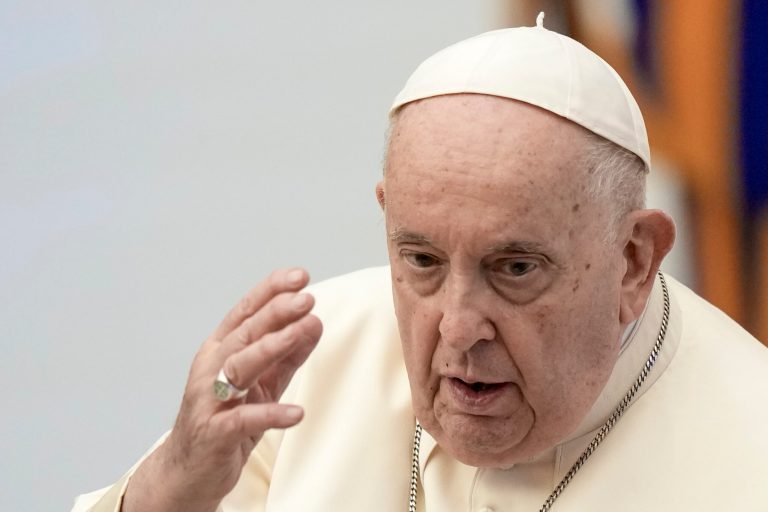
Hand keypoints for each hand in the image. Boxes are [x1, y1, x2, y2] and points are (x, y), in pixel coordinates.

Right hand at [122, 268, 322, 511]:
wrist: (189, 469)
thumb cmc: (226, 417)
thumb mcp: (263, 381)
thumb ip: (287, 354)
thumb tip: (315, 321)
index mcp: (222, 348)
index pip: (246, 311)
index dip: (271, 291)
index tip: (300, 276)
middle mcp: (211, 367)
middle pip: (245, 333)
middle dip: (277, 312)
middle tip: (306, 299)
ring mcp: (210, 399)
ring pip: (241, 366)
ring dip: (274, 346)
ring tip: (304, 330)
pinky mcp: (214, 432)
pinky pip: (243, 419)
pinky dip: (270, 414)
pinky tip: (296, 412)